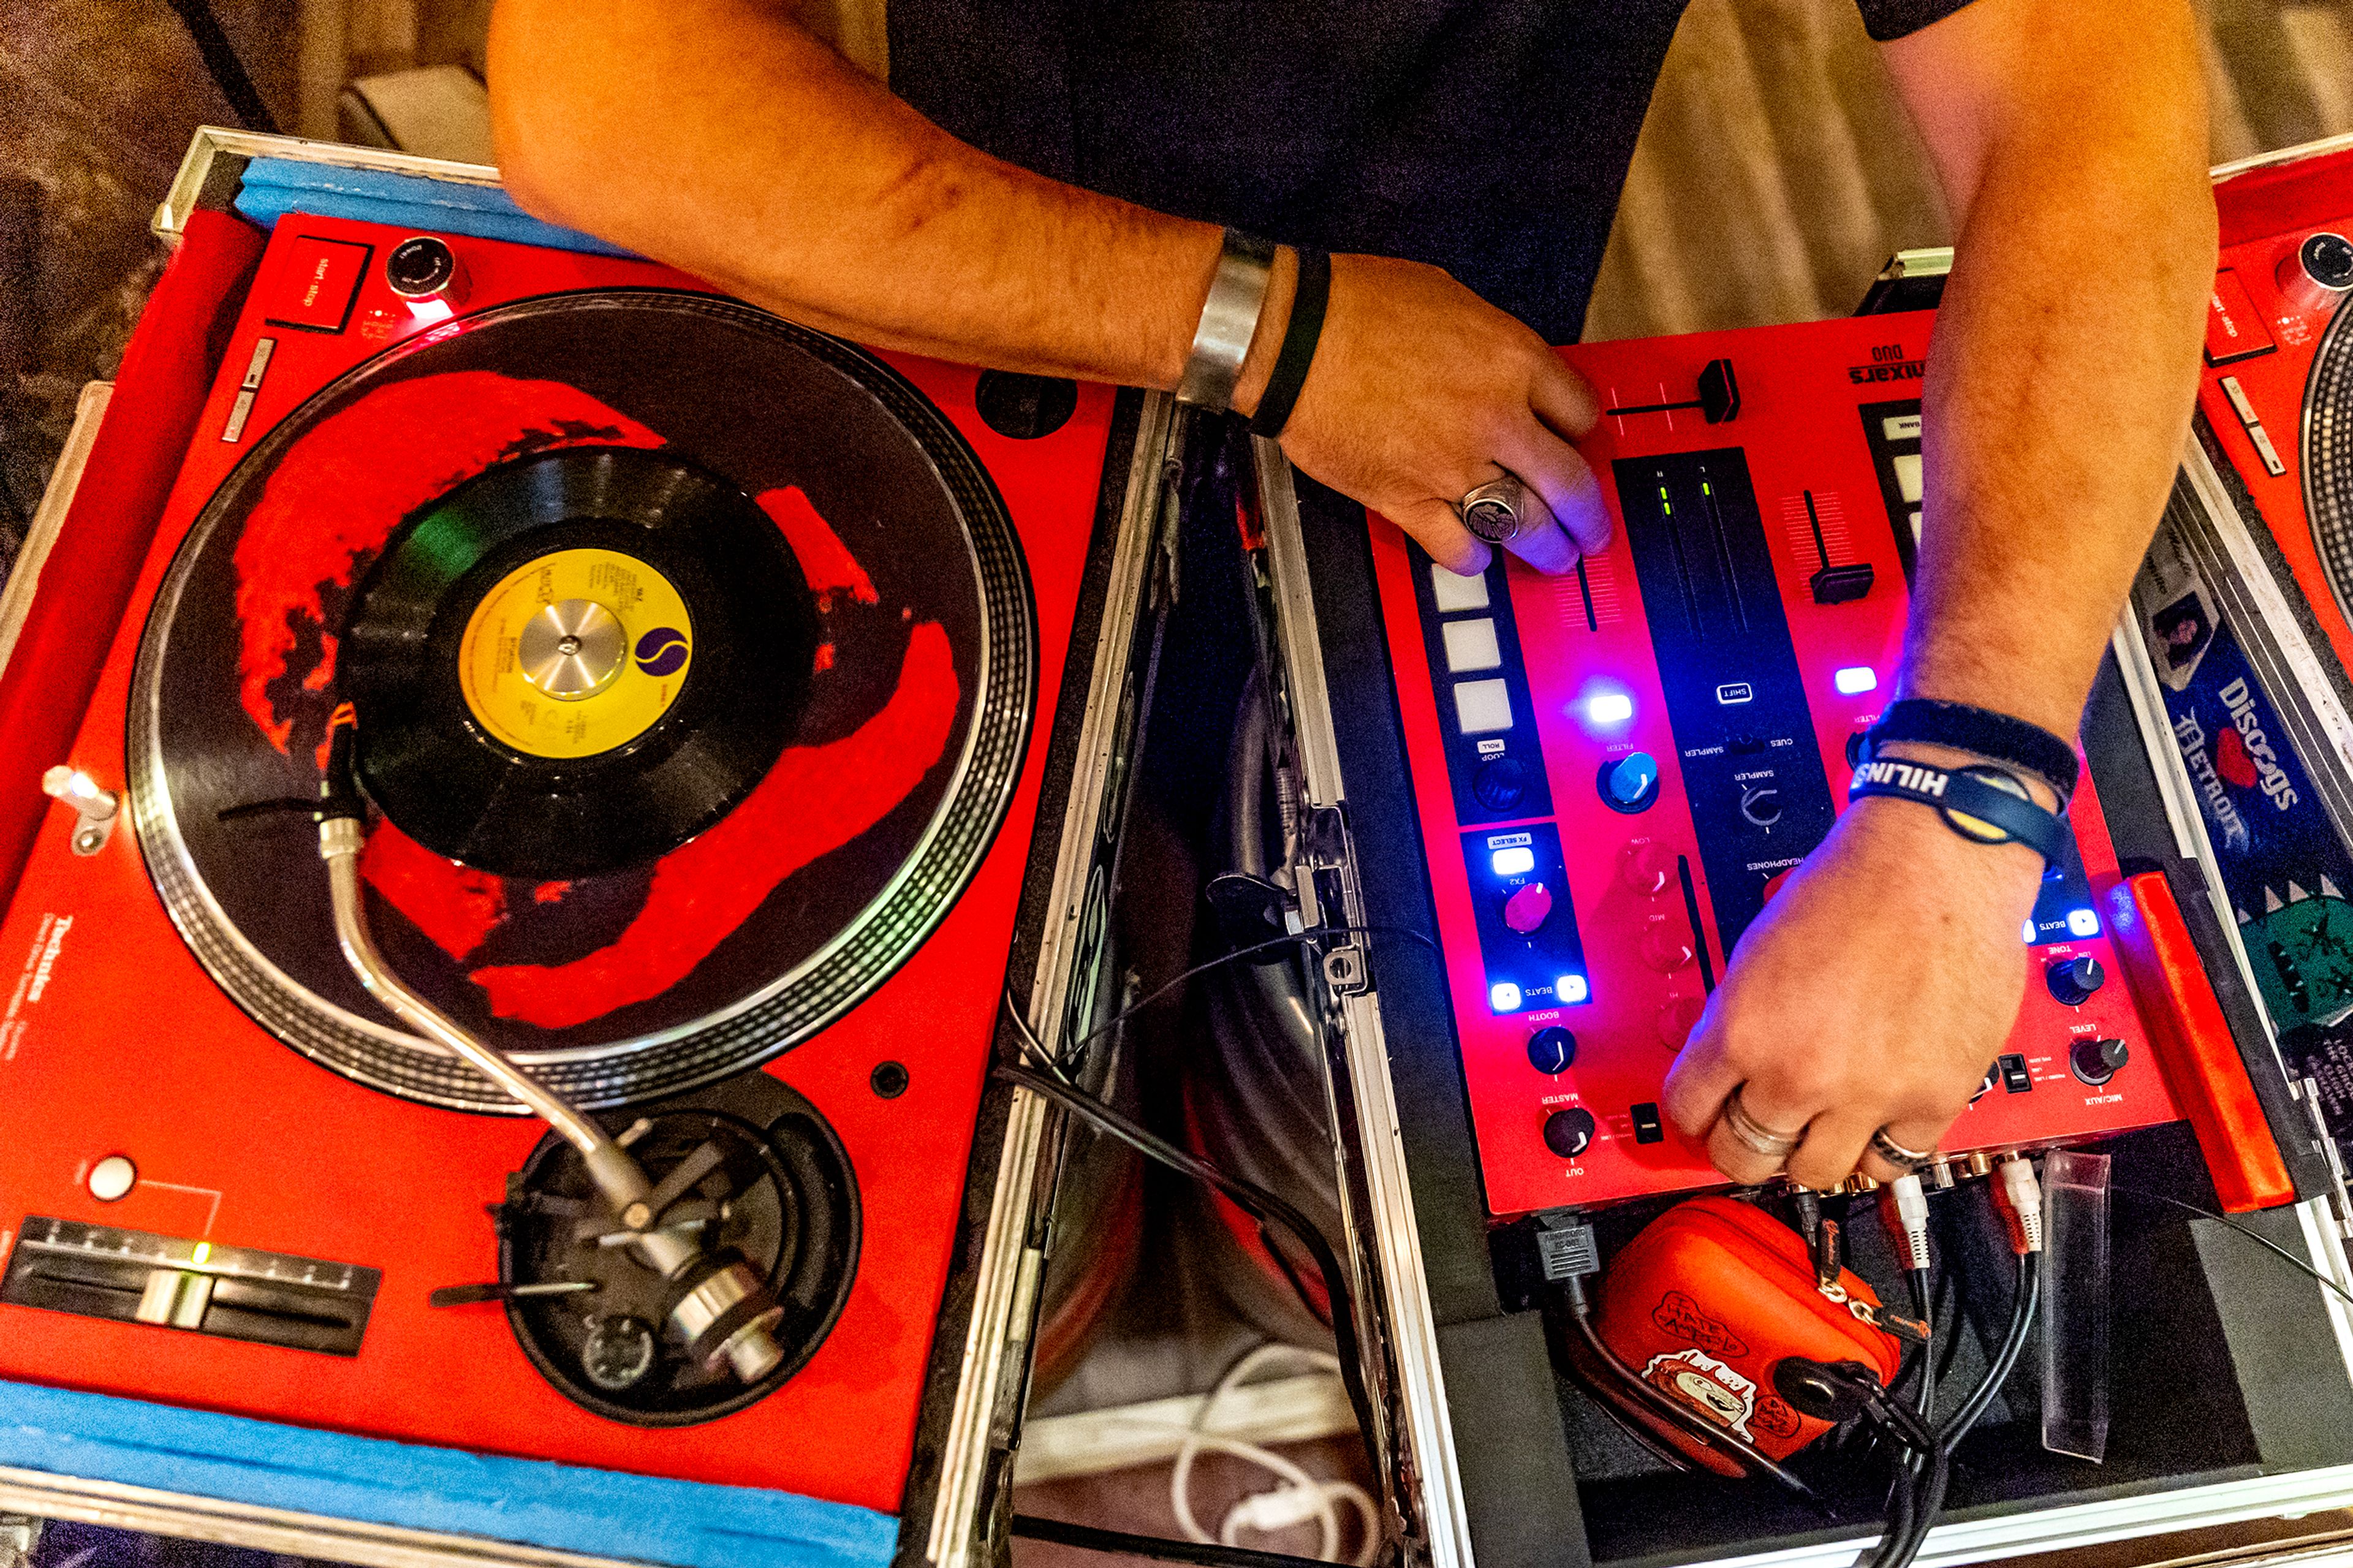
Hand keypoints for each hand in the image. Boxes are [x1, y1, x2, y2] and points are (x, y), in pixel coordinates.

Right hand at [1254, 251, 1609, 575]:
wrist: (1290, 338)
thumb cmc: (1358, 306)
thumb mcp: (1451, 297)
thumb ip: (1492, 345)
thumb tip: (1508, 372)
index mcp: (1513, 361)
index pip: (1582, 415)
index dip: (1583, 433)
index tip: (1576, 443)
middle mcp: (1496, 419)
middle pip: (1570, 485)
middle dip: (1588, 516)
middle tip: (1592, 529)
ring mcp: (1453, 467)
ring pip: (1526, 527)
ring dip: (1546, 548)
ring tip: (1553, 557)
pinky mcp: (1407, 501)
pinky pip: (1460, 547)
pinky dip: (1475, 558)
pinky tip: (1477, 554)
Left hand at [1659, 789, 2045, 1188]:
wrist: (1934, 865)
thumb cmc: (1850, 888)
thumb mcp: (1754, 955)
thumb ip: (1738, 1022)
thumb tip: (1729, 1072)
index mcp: (1741, 1032)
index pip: (1687, 1114)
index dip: (1694, 1118)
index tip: (1706, 1120)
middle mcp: (1797, 1073)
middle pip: (1745, 1158)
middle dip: (1744, 1148)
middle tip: (1759, 1132)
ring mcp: (1866, 1094)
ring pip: (1817, 1174)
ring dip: (1811, 1155)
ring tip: (1820, 1129)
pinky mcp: (1933, 1099)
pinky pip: (1894, 1160)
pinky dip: (1882, 1148)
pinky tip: (1877, 1124)